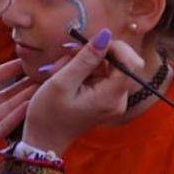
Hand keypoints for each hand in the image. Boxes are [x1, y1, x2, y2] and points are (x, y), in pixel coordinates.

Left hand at [0, 60, 34, 171]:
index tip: (23, 60)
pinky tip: (31, 105)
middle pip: (4, 94)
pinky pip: (3, 126)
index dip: (6, 70)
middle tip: (43, 73)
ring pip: (8, 109)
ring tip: (45, 86)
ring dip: (25, 99)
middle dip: (23, 85)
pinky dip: (17, 116)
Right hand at [23, 30, 144, 155]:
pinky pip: (100, 75)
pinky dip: (83, 71)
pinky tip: (65, 76)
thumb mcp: (62, 82)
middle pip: (117, 63)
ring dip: (82, 62)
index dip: (114, 47)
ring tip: (59, 70)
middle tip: (65, 57)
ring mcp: (112, 100)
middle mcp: (118, 99)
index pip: (130, 63)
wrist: (43, 139)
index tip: (90, 42)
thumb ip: (85, 58)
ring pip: (106, 67)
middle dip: (91, 54)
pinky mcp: (105, 99)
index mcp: (111, 97)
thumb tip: (105, 34)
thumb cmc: (48, 114)